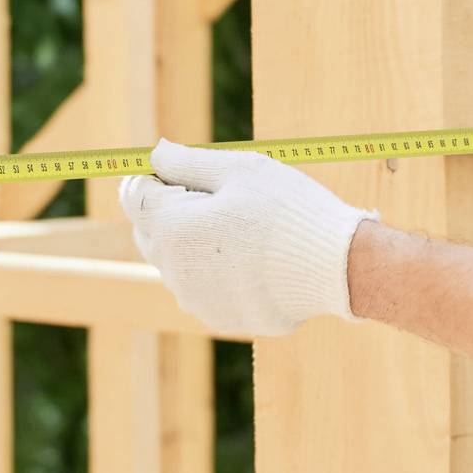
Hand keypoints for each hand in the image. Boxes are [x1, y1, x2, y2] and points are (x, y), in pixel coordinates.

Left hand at [119, 140, 375, 337]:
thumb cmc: (289, 212)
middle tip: (218, 197)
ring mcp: (194, 299)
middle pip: (149, 231)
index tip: (182, 170)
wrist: (338, 269)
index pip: (134, 195)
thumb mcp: (239, 169)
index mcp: (172, 229)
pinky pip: (201, 286)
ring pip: (175, 261)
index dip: (153, 177)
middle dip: (169, 209)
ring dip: (192, 241)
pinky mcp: (218, 318)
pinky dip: (215, 270)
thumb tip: (155, 154)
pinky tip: (254, 259)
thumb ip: (186, 162)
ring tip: (243, 229)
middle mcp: (173, 271)